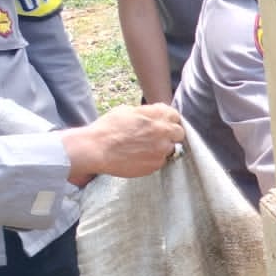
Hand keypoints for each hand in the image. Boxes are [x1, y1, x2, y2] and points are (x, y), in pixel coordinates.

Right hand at [62, 104, 184, 184]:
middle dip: (171, 134)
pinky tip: (140, 156)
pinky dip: (154, 159)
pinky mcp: (156, 164)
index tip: (163, 123)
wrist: (96, 149)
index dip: (168, 120)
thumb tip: (155, 113)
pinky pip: (161, 161)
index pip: (175, 116)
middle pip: (179, 133)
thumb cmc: (107, 128)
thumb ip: (146, 112)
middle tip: (157, 137)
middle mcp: (162, 132)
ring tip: (145, 148)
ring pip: (172, 148)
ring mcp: (161, 150)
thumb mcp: (126, 111)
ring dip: (163, 147)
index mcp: (156, 115)